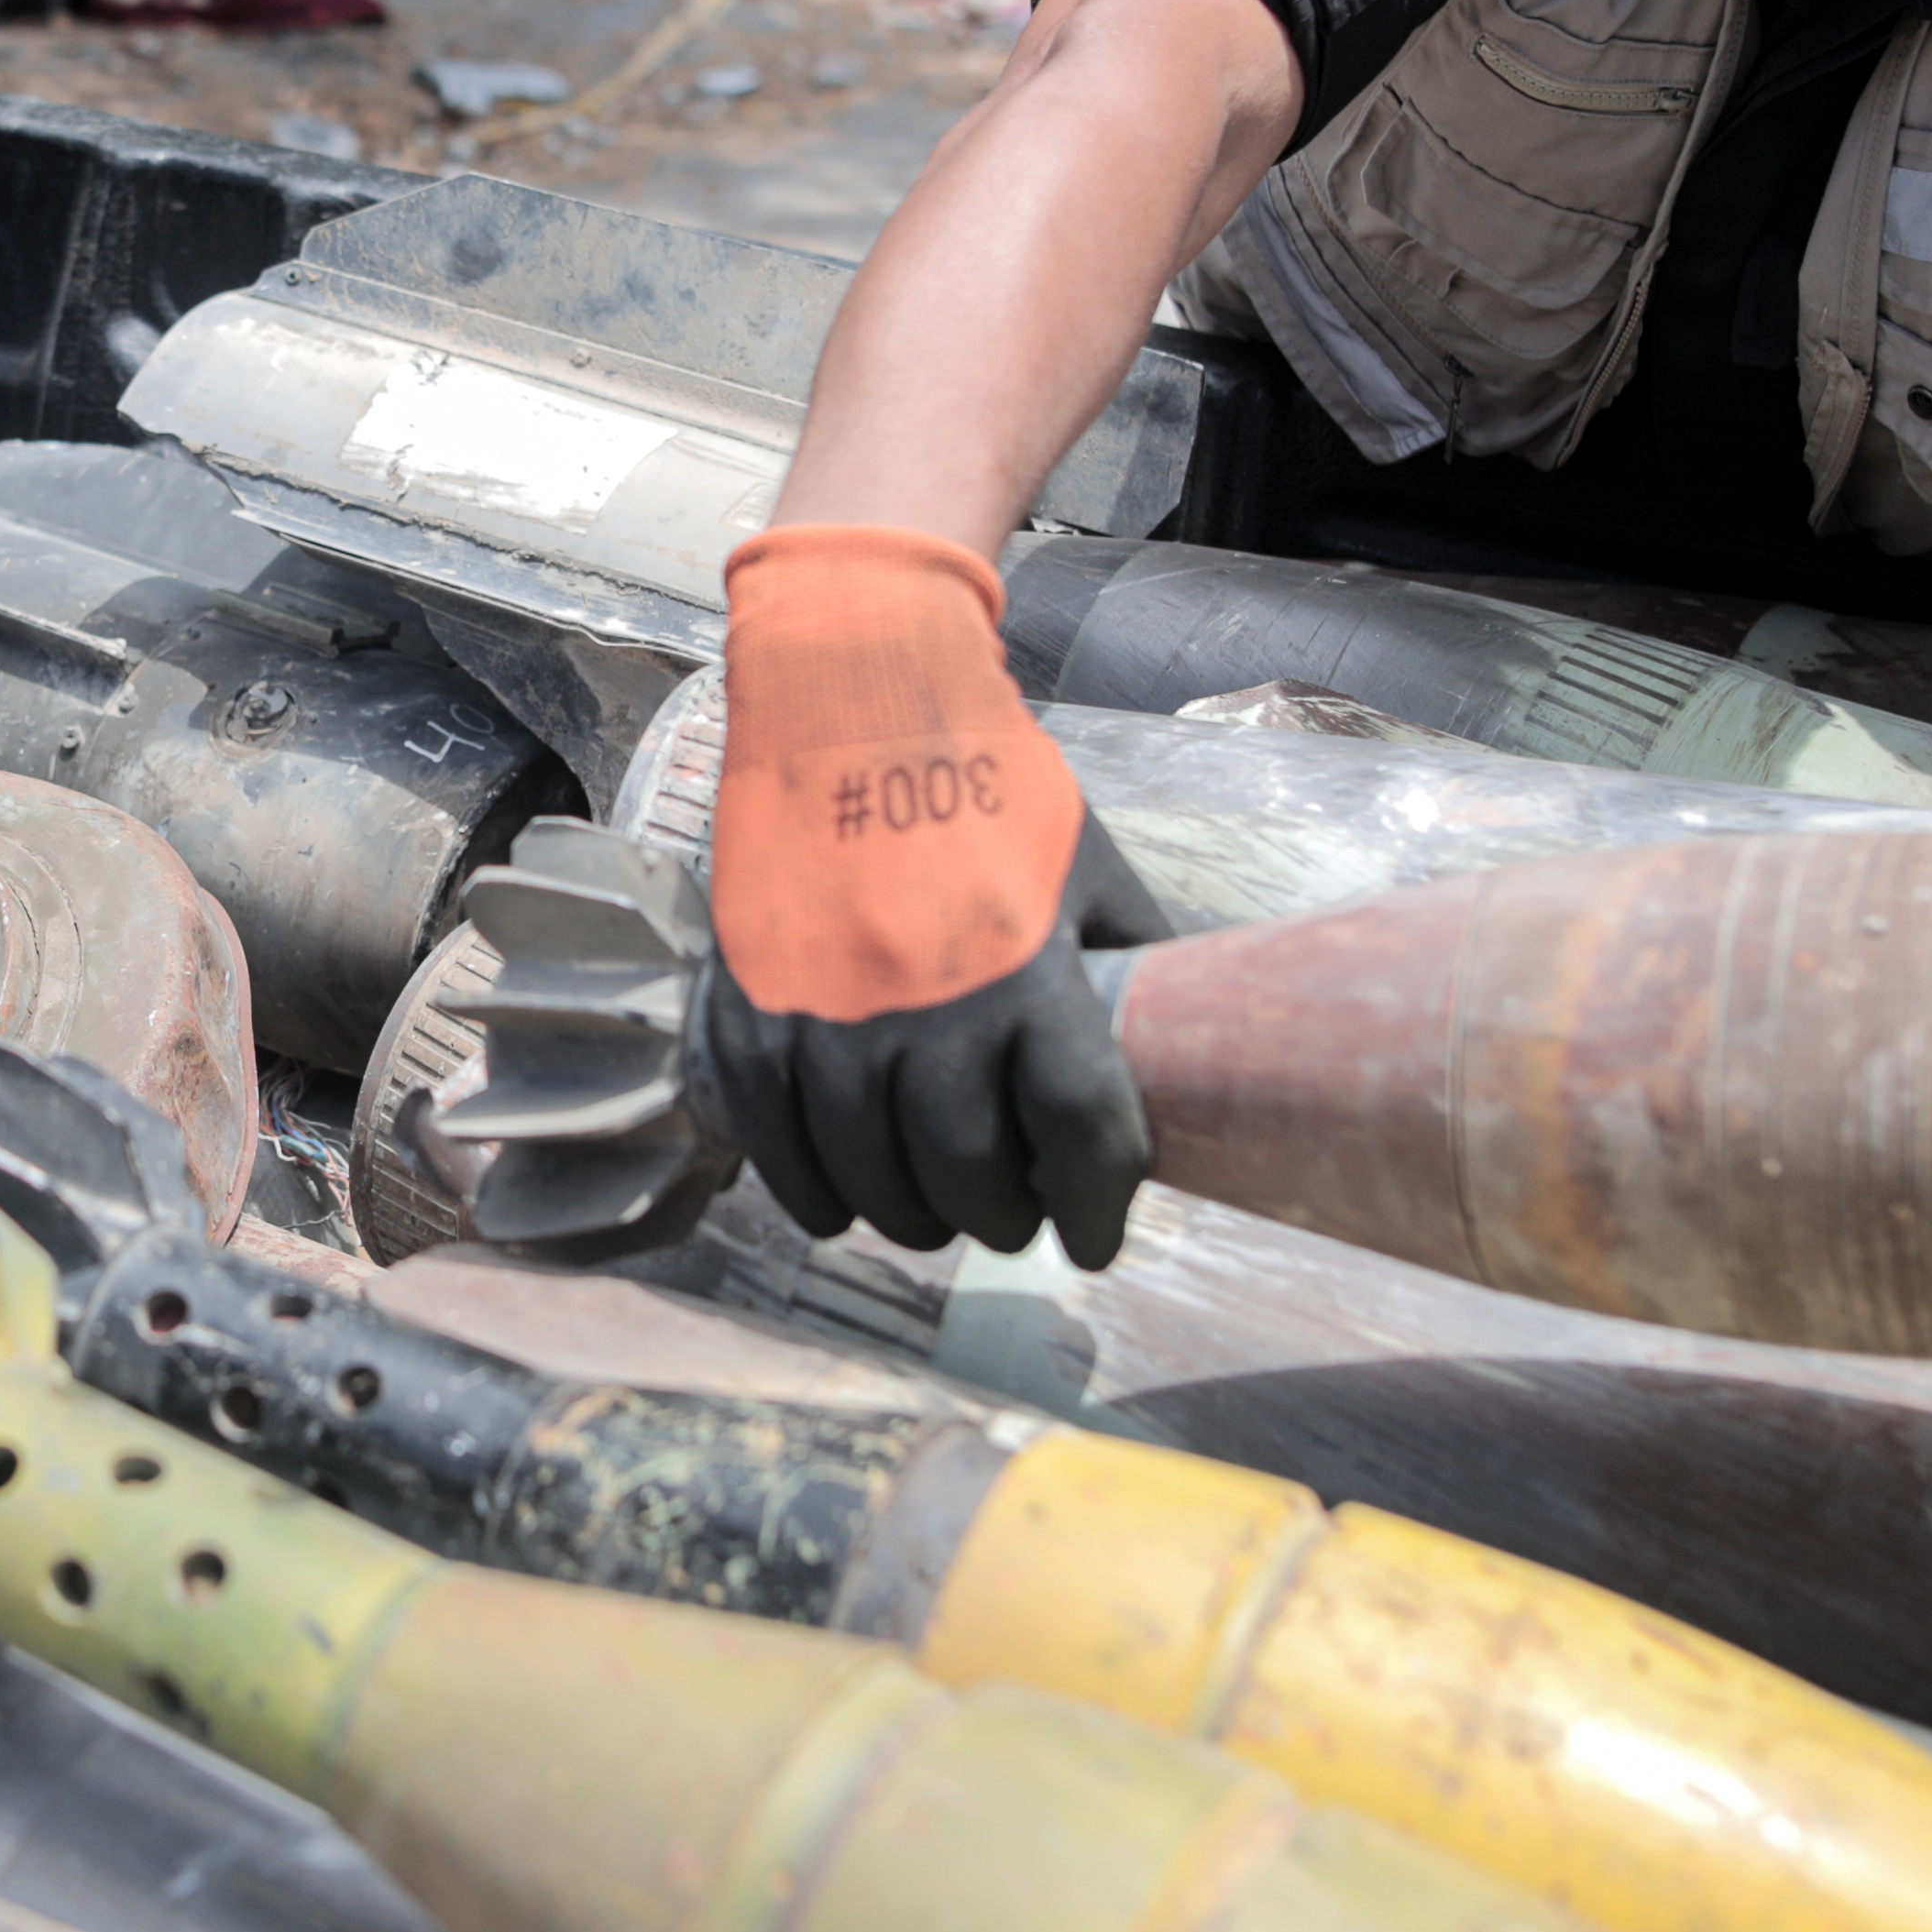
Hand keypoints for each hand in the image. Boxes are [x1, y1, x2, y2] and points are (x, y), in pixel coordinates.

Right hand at [698, 521, 1153, 1263]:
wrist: (850, 694)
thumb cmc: (987, 776)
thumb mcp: (1089, 863)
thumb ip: (1127, 959)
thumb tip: (1176, 1041)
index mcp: (1028, 970)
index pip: (1076, 1127)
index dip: (1098, 1201)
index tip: (1098, 1237)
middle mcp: (927, 1005)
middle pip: (965, 1170)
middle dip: (999, 1218)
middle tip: (1011, 1222)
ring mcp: (830, 1010)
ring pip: (867, 1169)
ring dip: (908, 1215)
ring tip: (930, 1216)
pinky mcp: (755, 1004)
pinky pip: (775, 1137)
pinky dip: (808, 1189)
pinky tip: (838, 1204)